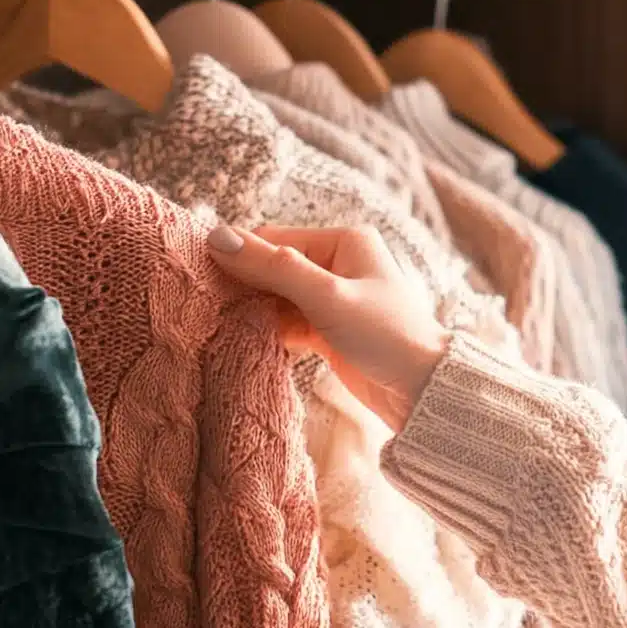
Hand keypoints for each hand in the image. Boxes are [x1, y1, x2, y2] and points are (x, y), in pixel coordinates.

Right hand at [207, 223, 448, 430]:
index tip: (203, 277)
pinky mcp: (330, 330)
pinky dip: (270, 331)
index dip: (241, 257)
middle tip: (209, 307)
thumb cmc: (385, 335)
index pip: (276, 240)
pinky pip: (289, 322)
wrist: (423, 391)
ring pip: (279, 298)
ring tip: (223, 326)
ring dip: (256, 311)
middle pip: (276, 268)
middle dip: (246, 286)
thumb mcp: (327, 296)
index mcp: (345, 241)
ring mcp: (335, 298)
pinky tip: (248, 341)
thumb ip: (273, 268)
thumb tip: (218, 237)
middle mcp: (340, 263)